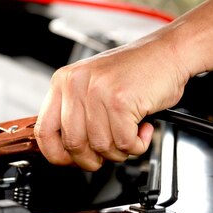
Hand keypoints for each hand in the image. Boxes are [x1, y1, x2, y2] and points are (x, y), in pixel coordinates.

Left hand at [33, 38, 189, 170]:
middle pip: (73, 144)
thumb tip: (66, 149)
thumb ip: (75, 113)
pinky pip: (124, 143)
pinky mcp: (120, 101)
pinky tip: (142, 128)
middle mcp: (75, 85)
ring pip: (100, 146)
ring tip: (130, 133)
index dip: (56, 154)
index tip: (69, 161)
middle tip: (108, 151)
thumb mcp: (92, 86)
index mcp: (63, 82)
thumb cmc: (135, 71)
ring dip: (120, 150)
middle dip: (93, 158)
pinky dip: (137, 144)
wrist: (168, 52)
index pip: (43, 130)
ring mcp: (96, 92)